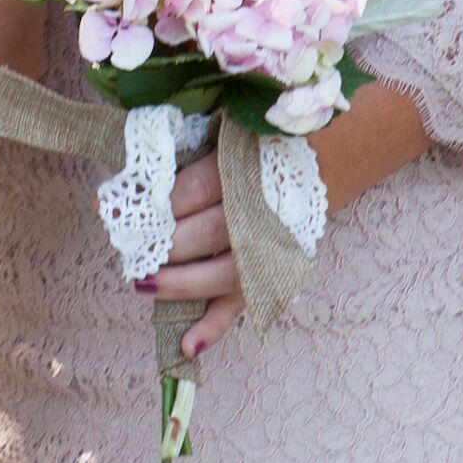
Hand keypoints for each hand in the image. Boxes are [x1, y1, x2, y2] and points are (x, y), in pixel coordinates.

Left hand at [139, 84, 435, 362]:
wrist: (350, 139)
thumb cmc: (275, 125)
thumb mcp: (236, 115)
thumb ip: (196, 136)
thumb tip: (140, 166)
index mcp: (250, 162)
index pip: (195, 191)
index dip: (153, 202)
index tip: (112, 204)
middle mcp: (265, 206)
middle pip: (206, 234)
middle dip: (162, 244)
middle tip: (128, 244)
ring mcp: (277, 240)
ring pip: (225, 274)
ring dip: (181, 285)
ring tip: (143, 284)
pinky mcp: (282, 263)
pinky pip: (249, 300)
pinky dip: (219, 325)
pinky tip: (188, 346)